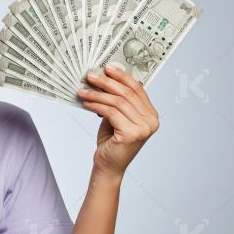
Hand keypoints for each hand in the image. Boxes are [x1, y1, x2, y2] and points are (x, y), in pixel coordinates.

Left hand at [76, 63, 159, 178]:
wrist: (108, 166)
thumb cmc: (112, 141)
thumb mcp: (116, 117)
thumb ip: (117, 101)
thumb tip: (105, 78)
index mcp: (151, 114)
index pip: (137, 89)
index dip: (122, 76)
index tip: (107, 68)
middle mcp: (151, 121)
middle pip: (127, 94)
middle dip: (107, 82)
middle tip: (91, 76)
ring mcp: (143, 128)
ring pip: (117, 102)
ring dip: (97, 94)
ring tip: (82, 91)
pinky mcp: (131, 134)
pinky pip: (110, 112)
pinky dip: (95, 105)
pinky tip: (85, 103)